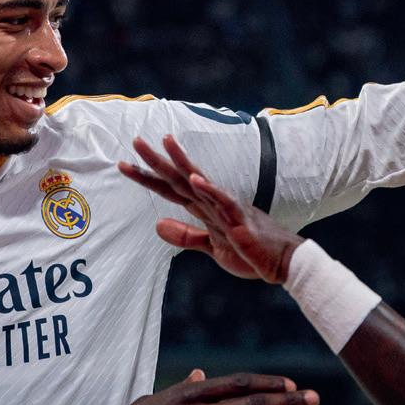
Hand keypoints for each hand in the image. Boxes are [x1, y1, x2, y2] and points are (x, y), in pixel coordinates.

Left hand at [118, 135, 302, 282]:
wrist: (280, 263)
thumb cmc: (249, 252)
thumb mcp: (211, 246)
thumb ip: (185, 235)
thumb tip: (157, 224)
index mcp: (204, 207)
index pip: (170, 188)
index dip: (147, 177)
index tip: (124, 165)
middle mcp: (212, 201)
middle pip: (179, 177)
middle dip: (156, 161)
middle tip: (135, 141)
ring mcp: (226, 208)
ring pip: (198, 180)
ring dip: (181, 162)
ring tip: (164, 142)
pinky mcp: (239, 220)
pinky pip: (222, 201)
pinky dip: (209, 189)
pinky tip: (194, 178)